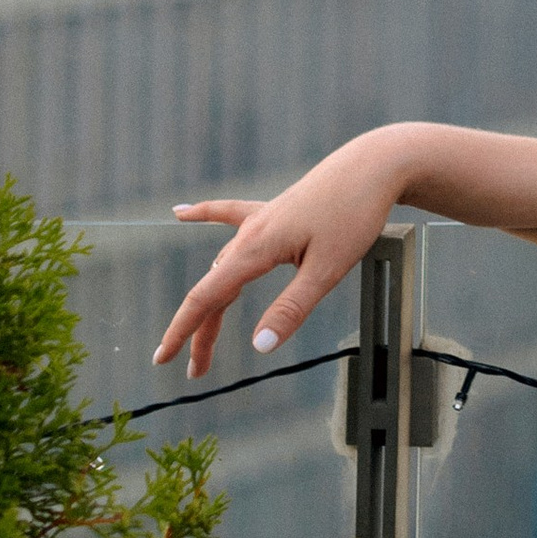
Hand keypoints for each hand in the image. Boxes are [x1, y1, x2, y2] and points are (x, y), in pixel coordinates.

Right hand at [156, 135, 413, 377]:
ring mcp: (261, 218)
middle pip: (214, 289)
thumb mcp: (327, 270)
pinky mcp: (276, 209)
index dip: (183, 331)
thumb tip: (259, 346)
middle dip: (200, 331)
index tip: (161, 360)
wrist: (375, 165)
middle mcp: (250, 233)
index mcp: (256, 249)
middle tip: (195, 372)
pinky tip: (180, 213)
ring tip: (202, 337)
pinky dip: (204, 215)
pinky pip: (230, 214)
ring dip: (211, 301)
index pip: (207, 297)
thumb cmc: (354, 214)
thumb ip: (291, 309)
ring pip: (223, 265)